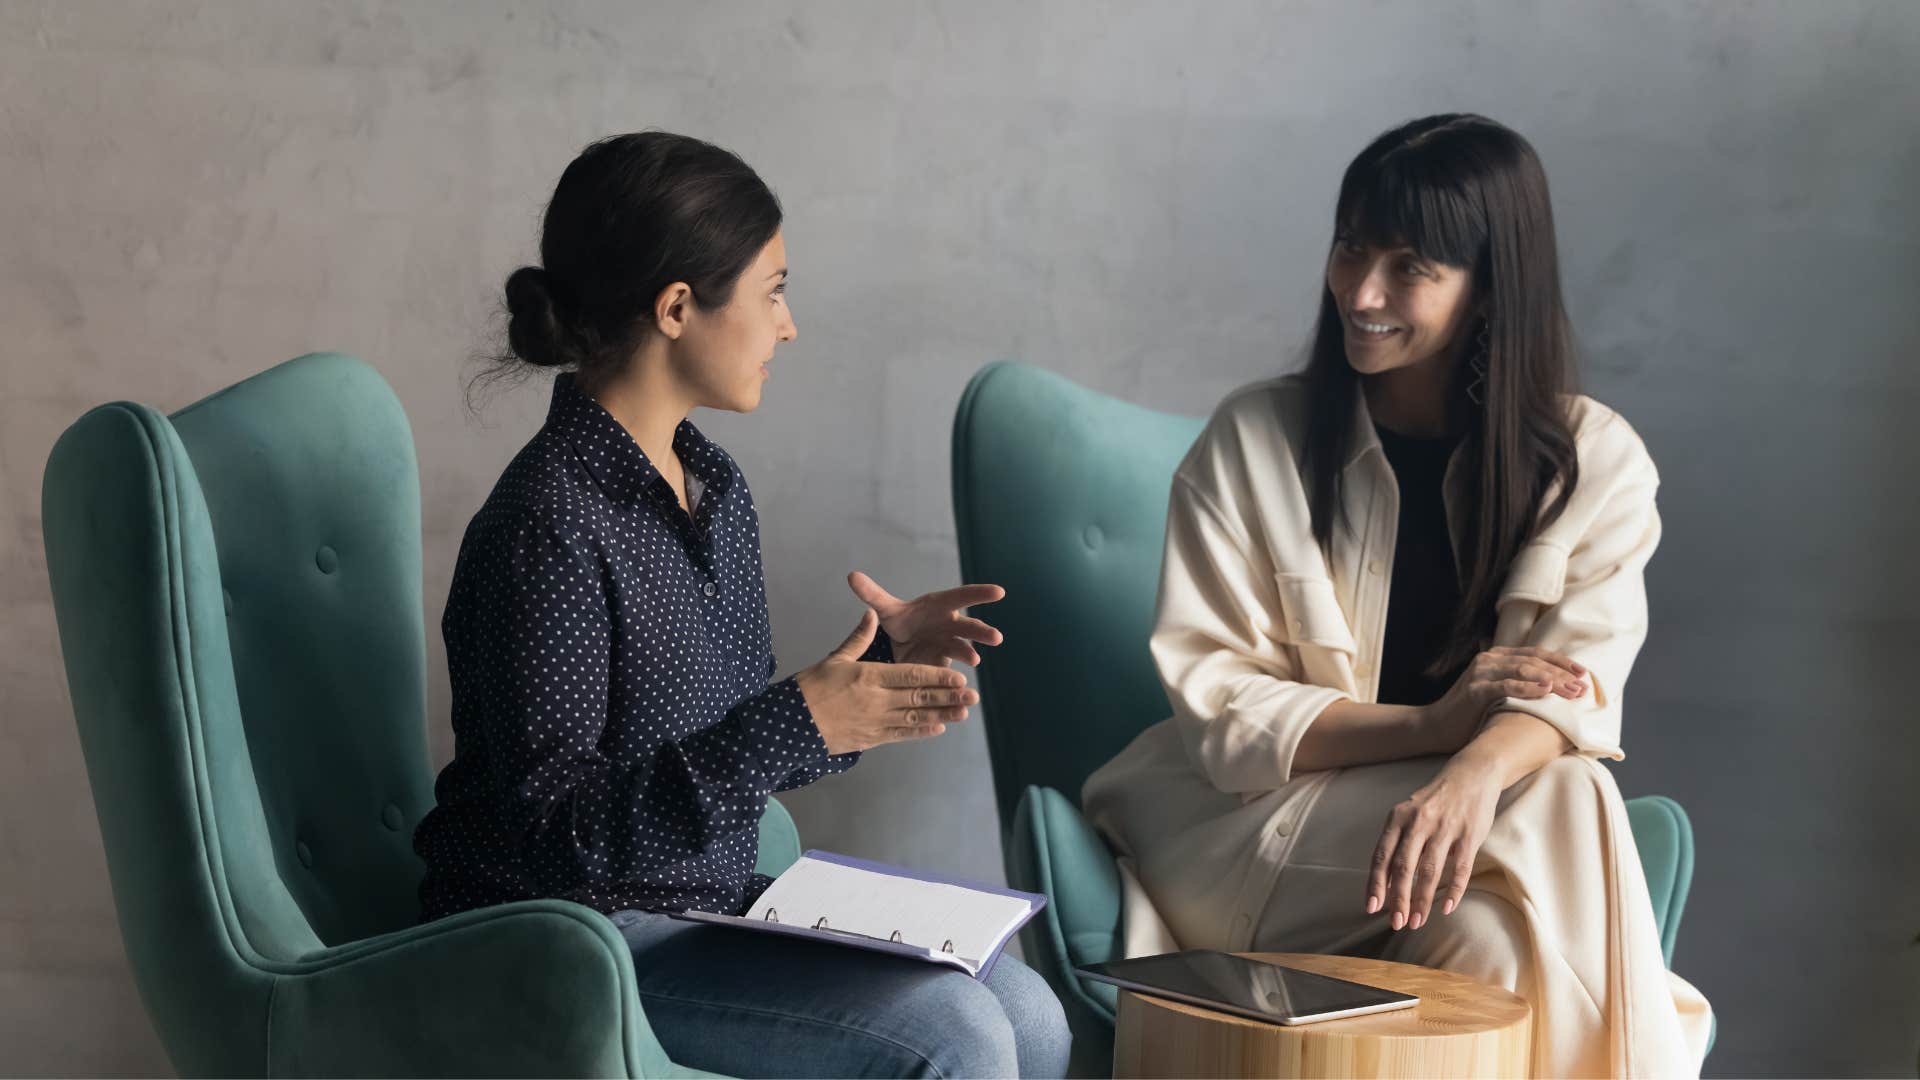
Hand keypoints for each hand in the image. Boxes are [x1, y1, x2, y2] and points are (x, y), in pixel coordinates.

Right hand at [794, 609, 978, 754]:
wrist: (789, 724)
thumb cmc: (810, 687)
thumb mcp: (835, 658)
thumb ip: (859, 637)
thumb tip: (872, 613)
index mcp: (869, 676)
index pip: (911, 676)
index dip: (937, 676)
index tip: (958, 676)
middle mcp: (876, 700)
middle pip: (919, 698)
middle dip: (948, 697)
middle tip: (972, 696)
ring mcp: (875, 722)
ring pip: (915, 718)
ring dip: (942, 715)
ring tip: (963, 713)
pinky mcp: (870, 739)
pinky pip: (901, 735)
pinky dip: (920, 732)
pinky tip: (938, 728)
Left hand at [846, 571, 1005, 667]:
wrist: (897, 646)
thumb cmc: (899, 621)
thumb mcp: (885, 609)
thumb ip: (872, 594)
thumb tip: (851, 576)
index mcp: (939, 606)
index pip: (962, 596)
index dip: (980, 594)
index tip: (999, 592)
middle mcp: (950, 625)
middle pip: (969, 627)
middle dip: (982, 632)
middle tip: (995, 637)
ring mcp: (949, 646)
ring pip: (964, 650)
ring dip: (970, 654)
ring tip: (974, 660)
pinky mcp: (943, 666)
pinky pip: (952, 671)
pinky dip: (956, 678)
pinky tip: (959, 685)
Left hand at [1365, 762, 1501, 930]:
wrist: (1472, 774)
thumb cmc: (1435, 801)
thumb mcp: (1409, 813)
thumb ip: (1397, 842)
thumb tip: (1384, 882)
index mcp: (1399, 817)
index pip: (1382, 855)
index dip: (1375, 883)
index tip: (1371, 907)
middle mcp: (1419, 822)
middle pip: (1403, 867)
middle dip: (1398, 898)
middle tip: (1396, 923)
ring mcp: (1446, 828)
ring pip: (1430, 871)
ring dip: (1422, 900)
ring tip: (1417, 921)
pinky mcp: (1470, 835)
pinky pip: (1461, 869)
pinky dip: (1453, 891)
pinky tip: (1446, 908)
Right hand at [1419, 646, 1588, 752]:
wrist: (1436, 727)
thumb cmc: (1470, 715)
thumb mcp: (1497, 694)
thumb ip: (1517, 685)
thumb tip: (1552, 691)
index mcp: (1497, 657)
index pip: (1536, 654)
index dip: (1561, 662)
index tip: (1584, 673)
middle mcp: (1489, 659)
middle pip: (1534, 661)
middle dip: (1562, 673)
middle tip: (1583, 687)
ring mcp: (1481, 672)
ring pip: (1524, 670)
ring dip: (1551, 680)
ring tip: (1571, 691)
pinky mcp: (1475, 689)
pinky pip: (1506, 686)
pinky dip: (1528, 687)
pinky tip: (1545, 691)